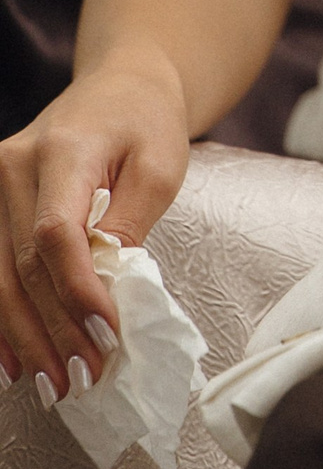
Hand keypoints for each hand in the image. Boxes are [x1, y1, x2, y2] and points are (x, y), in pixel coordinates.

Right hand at [0, 59, 188, 397]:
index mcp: (62, 150)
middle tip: (81, 378)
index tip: (104, 335)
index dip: (75, 292)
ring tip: (51, 383)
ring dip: (24, 337)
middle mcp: (13, 165)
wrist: (121, 84)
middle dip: (53, 329)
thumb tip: (109, 291)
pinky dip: (1, 318)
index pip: (55, 234)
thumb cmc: (147, 122)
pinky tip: (11, 360)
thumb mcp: (161, 166)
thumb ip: (132, 224)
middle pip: (24, 264)